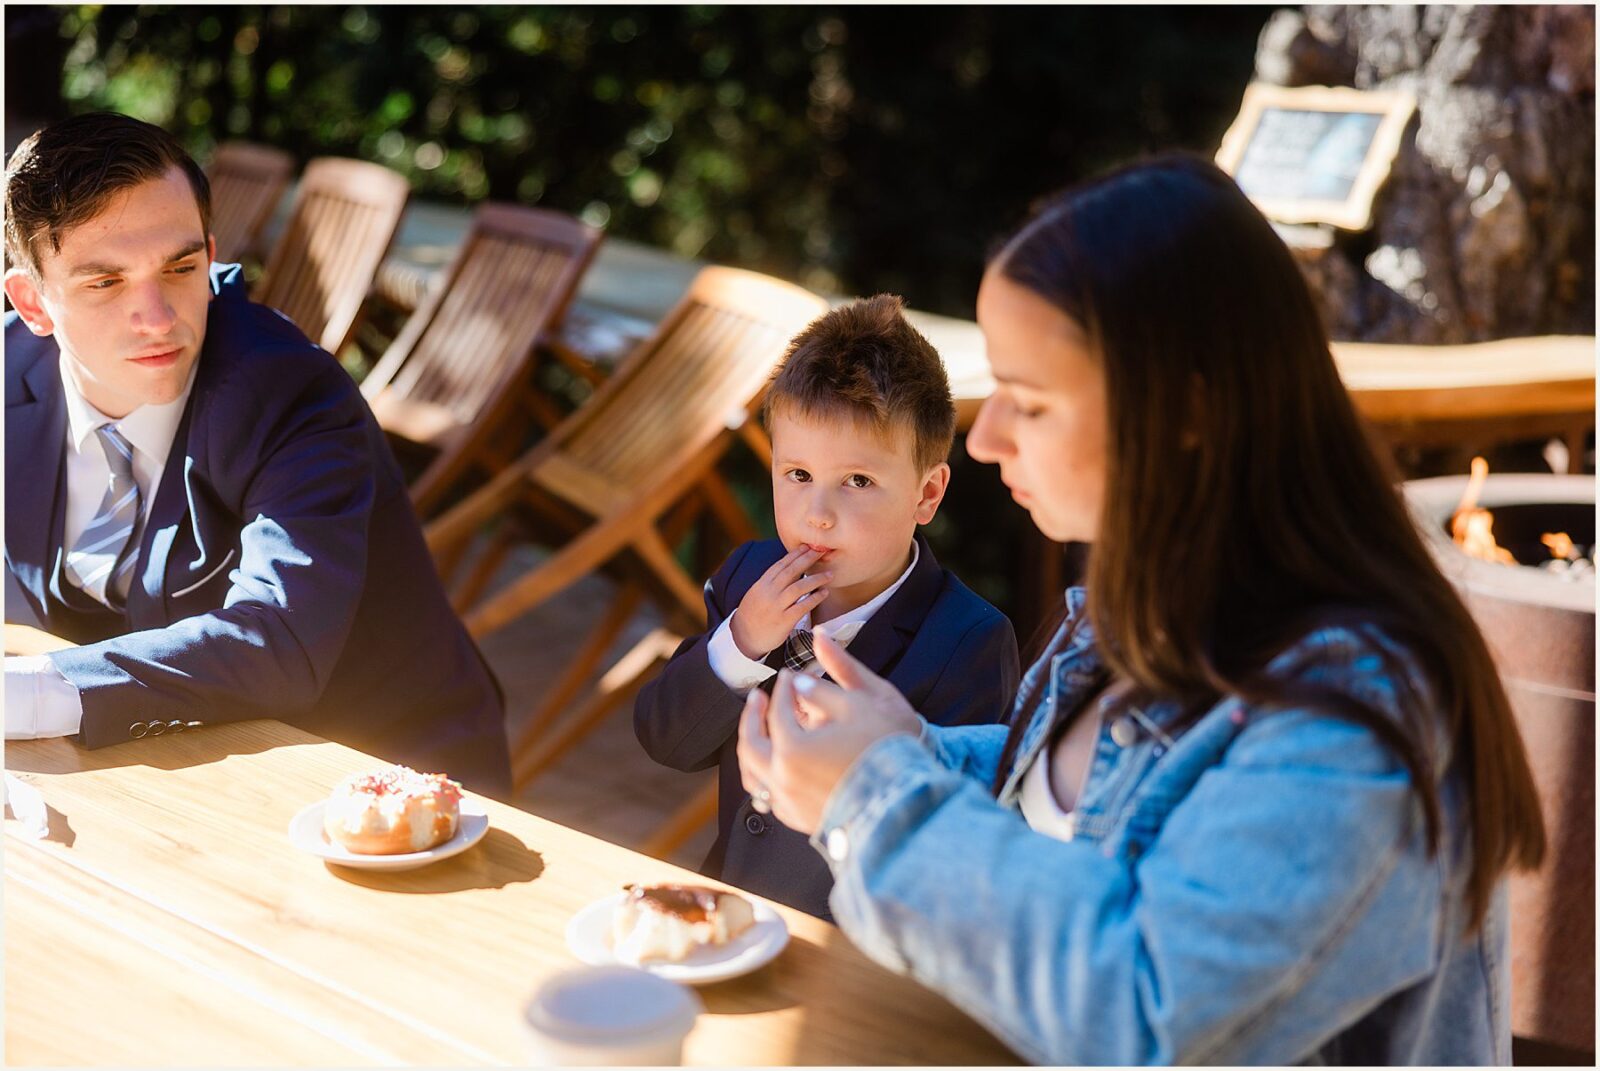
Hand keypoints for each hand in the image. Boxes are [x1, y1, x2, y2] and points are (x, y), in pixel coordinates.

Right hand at [728, 545, 831, 658]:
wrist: (744, 637)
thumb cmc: (754, 614)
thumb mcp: (757, 593)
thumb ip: (772, 582)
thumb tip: (790, 568)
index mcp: (762, 584)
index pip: (781, 564)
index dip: (795, 554)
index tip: (807, 547)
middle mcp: (769, 592)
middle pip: (791, 571)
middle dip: (807, 559)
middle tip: (822, 552)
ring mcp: (776, 606)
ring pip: (799, 587)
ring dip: (816, 579)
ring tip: (829, 574)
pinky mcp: (784, 620)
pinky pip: (802, 606)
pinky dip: (815, 598)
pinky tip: (824, 593)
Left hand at [736, 633, 924, 834]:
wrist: (903, 802)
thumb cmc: (883, 753)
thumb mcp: (857, 706)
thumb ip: (819, 691)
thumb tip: (799, 683)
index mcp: (792, 749)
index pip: (777, 711)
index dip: (783, 689)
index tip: (787, 678)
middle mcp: (783, 779)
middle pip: (751, 744)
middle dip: (751, 716)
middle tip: (757, 699)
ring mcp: (789, 803)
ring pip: (753, 776)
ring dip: (752, 750)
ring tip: (757, 735)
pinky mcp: (800, 819)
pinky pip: (769, 798)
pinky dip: (765, 778)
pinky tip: (774, 768)